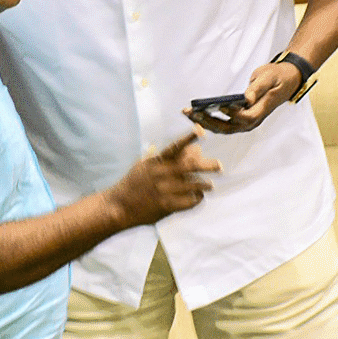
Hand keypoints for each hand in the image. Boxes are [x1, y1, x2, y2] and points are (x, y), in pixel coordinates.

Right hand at [105, 128, 220, 225]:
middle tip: (219, 165)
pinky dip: (196, 199)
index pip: (175, 147)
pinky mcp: (165, 206)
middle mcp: (161, 174)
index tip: (202, 131)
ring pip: (193, 185)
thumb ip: (159, 157)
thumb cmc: (132, 184)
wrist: (118, 206)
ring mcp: (164, 191)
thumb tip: (174, 150)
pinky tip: (198, 197)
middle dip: (207, 165)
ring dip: (205, 184)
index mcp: (155, 162)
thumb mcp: (142, 165)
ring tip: (210, 185)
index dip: (189, 138)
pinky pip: (189, 202)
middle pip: (189, 166)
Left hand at [183, 62, 300, 133]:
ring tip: (188, 114)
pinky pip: (222, 124)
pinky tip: (195, 114)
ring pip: (223, 128)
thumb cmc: (277, 76)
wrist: (286, 80)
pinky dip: (208, 121)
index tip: (218, 104)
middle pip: (228, 127)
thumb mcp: (269, 77)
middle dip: (209, 121)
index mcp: (261, 111)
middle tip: (192, 113)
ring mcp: (246, 123)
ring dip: (204, 123)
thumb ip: (257, 88)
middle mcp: (253, 121)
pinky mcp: (239, 120)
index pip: (244, 117)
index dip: (231, 113)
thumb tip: (246, 98)